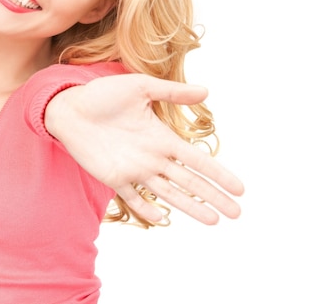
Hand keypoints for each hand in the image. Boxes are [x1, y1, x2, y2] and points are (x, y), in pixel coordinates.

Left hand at [45, 74, 243, 224]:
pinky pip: (133, 197)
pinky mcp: (113, 177)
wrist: (68, 107)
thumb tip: (206, 91)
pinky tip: (162, 219)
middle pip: (188, 181)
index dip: (218, 173)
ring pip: (168, 193)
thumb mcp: (139, 87)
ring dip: (190, 206)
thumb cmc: (102, 94)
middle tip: (236, 213)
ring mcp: (133, 169)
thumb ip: (171, 92)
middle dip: (213, 196)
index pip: (195, 159)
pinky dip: (146, 209)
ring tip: (212, 221)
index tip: (240, 188)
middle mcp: (151, 156)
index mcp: (160, 136)